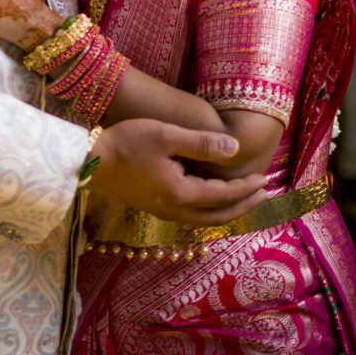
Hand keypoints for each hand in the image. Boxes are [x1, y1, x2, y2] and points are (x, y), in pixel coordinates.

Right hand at [86, 119, 266, 227]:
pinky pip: (192, 215)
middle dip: (244, 205)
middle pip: (219, 216)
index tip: (266, 179)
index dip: (247, 188)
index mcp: (181, 193)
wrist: (89, 163)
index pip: (224, 195)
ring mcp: (163, 211)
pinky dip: (210, 209)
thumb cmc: (126, 143)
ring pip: (205, 219)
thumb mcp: (165, 135)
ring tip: (243, 198)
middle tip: (264, 194)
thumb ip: (201, 143)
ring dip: (228, 209)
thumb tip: (234, 148)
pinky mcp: (154, 207)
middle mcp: (175, 210)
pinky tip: (210, 197)